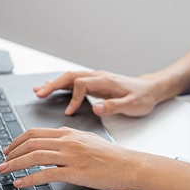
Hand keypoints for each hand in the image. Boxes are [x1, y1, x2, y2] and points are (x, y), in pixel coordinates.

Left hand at [0, 127, 139, 189]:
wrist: (130, 165)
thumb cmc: (112, 156)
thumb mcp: (88, 140)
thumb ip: (70, 140)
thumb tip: (54, 142)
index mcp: (69, 133)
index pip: (36, 132)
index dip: (18, 140)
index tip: (9, 149)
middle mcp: (67, 141)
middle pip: (31, 142)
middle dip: (12, 152)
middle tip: (2, 161)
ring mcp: (71, 156)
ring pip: (35, 156)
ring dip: (15, 164)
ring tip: (4, 171)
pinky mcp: (75, 171)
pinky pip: (46, 174)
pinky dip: (30, 178)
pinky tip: (21, 182)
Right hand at [33, 70, 159, 116]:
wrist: (151, 90)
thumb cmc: (143, 98)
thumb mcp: (132, 105)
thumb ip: (114, 106)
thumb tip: (97, 108)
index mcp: (105, 81)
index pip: (82, 84)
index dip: (73, 98)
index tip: (69, 112)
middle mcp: (98, 77)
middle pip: (71, 77)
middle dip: (54, 85)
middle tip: (39, 94)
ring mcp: (95, 79)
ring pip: (70, 78)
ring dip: (54, 84)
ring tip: (38, 91)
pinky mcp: (94, 84)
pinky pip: (74, 82)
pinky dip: (60, 85)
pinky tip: (50, 88)